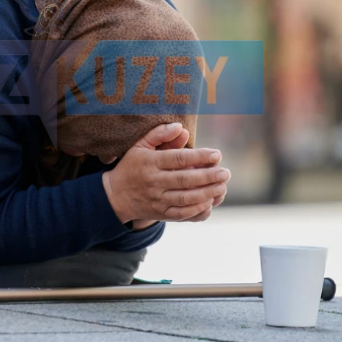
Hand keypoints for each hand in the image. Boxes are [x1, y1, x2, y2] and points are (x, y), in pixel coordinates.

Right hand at [103, 122, 229, 225]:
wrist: (115, 195)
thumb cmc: (132, 166)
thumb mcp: (140, 145)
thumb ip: (160, 134)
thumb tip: (181, 128)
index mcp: (150, 162)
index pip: (177, 158)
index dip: (199, 156)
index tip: (216, 154)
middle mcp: (153, 181)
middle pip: (185, 180)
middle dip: (208, 176)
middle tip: (225, 172)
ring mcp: (157, 199)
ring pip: (185, 198)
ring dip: (207, 193)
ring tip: (222, 186)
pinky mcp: (160, 213)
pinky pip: (181, 214)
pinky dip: (197, 210)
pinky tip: (209, 202)